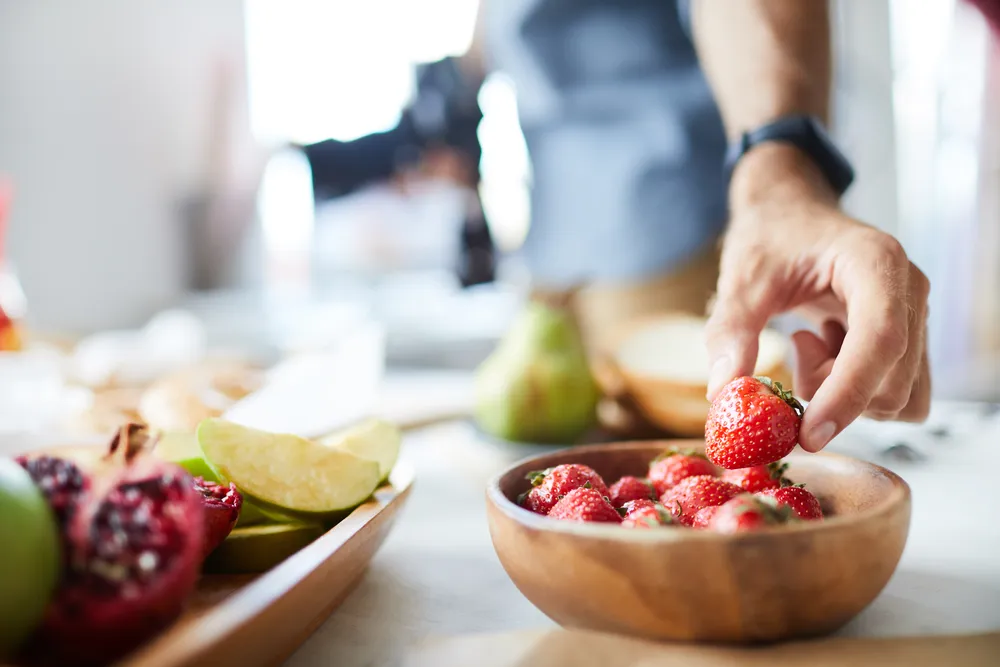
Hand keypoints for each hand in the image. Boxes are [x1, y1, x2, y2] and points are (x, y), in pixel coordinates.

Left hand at [705, 144, 930, 451]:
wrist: (790, 216)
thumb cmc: (770, 239)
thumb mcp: (741, 279)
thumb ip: (730, 332)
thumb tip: (722, 395)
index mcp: (877, 263)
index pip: (881, 340)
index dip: (848, 393)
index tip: (808, 434)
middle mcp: (911, 291)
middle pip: (891, 381)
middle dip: (833, 392)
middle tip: (796, 350)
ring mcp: (916, 318)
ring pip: (897, 397)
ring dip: (844, 394)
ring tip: (811, 345)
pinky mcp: (909, 341)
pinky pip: (896, 395)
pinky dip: (856, 393)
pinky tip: (828, 351)